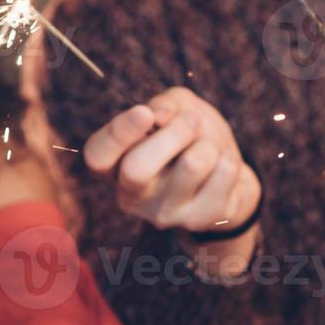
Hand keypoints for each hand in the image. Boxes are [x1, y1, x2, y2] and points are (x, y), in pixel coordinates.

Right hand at [82, 87, 260, 233]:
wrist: (226, 175)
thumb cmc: (191, 137)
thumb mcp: (177, 108)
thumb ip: (165, 103)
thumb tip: (159, 116)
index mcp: (114, 166)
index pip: (97, 157)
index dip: (119, 133)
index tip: (145, 113)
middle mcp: (132, 196)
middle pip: (137, 169)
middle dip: (174, 132)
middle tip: (192, 122)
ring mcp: (166, 214)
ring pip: (192, 164)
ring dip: (208, 142)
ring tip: (207, 148)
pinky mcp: (200, 220)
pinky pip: (224, 172)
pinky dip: (227, 158)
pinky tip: (220, 169)